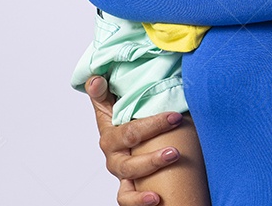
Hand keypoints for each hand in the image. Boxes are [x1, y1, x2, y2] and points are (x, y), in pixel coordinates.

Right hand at [85, 76, 182, 205]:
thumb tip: (96, 78)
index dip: (125, 102)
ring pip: (129, 168)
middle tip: (176, 118)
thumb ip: (110, 91)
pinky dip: (138, 200)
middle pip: (127, 136)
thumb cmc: (134, 125)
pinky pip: (126, 197)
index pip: (106, 106)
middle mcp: (113, 148)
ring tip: (174, 154)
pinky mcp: (127, 186)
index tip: (137, 81)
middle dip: (152, 126)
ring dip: (151, 161)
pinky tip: (156, 199)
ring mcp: (120, 169)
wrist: (143, 152)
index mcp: (109, 124)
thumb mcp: (123, 105)